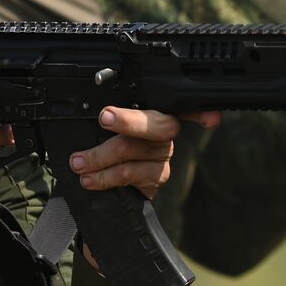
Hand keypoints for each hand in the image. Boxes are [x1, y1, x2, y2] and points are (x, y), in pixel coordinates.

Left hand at [68, 107, 220, 199]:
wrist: (101, 179)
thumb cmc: (104, 142)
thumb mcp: (103, 124)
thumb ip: (109, 116)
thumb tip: (95, 112)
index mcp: (153, 111)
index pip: (181, 104)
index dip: (198, 110)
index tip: (205, 117)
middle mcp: (164, 134)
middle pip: (160, 126)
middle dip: (130, 121)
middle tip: (104, 118)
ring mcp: (162, 158)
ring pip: (138, 152)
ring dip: (102, 157)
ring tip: (79, 163)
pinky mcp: (154, 180)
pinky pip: (134, 176)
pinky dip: (107, 178)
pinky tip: (91, 180)